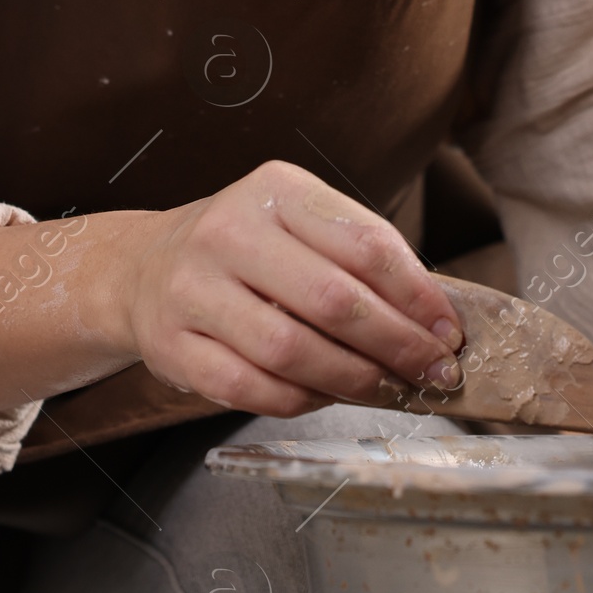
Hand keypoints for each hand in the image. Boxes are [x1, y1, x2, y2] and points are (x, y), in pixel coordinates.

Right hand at [116, 160, 464, 417]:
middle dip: (397, 345)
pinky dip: (302, 401)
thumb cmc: (247, 248)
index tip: (448, 329)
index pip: (365, 244)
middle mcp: (229, 232)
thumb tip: (433, 318)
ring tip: (388, 388)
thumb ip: (360, 257)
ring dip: (354, 380)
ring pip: (292, 351)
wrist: (144, 267)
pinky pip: (251, 388)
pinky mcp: (173, 346)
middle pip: (334, 301)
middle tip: (433, 371)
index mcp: (276, 190)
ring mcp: (194, 290)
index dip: (417, 295)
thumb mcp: (300, 223)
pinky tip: (328, 396)